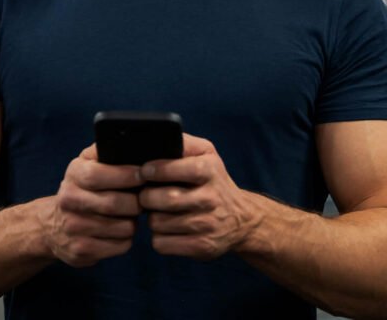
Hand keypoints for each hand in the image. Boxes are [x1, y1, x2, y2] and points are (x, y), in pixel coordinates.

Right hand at [42, 144, 143, 267]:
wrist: (51, 226)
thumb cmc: (81, 190)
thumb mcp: (86, 165)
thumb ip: (105, 152)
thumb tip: (131, 142)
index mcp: (73, 175)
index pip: (98, 175)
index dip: (125, 175)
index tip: (143, 175)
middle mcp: (69, 201)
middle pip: (114, 204)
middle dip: (136, 202)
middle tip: (143, 200)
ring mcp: (73, 228)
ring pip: (122, 227)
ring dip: (133, 222)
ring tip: (130, 216)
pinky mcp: (81, 251)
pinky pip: (120, 246)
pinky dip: (127, 239)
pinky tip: (120, 232)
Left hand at [138, 134, 260, 259]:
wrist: (242, 219)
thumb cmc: (213, 181)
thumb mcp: (207, 155)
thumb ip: (184, 144)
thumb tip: (157, 139)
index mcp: (210, 171)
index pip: (179, 168)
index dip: (157, 170)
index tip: (145, 171)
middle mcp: (210, 198)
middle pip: (163, 199)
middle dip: (147, 196)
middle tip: (147, 195)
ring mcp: (206, 225)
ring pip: (157, 223)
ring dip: (152, 217)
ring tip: (159, 212)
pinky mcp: (201, 247)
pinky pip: (162, 244)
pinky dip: (159, 237)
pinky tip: (167, 229)